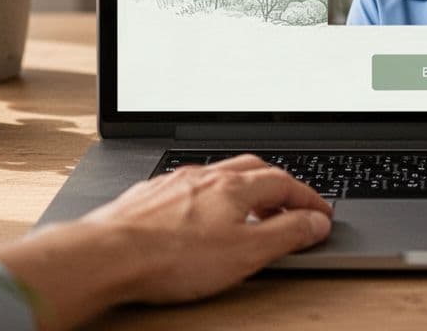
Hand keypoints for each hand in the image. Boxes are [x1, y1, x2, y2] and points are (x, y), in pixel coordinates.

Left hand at [0, 154, 332, 329]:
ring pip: (218, 175)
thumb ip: (286, 235)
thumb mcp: (245, 254)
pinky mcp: (148, 197)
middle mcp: (204, 177)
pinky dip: (206, 196)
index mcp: (233, 187)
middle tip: (291, 204)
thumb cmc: (171, 257)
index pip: (284, 183)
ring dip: (242, 188)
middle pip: (253, 169)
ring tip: (249, 209)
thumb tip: (316, 223)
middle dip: (278, 185)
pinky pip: (187, 186)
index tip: (320, 213)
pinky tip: (199, 213)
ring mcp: (173, 184)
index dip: (307, 198)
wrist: (106, 255)